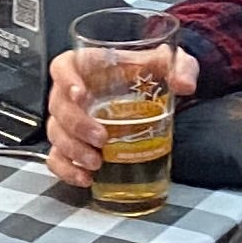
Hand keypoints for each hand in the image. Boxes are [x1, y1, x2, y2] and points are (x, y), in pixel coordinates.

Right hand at [43, 40, 198, 184]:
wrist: (148, 95)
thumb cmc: (148, 73)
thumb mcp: (168, 64)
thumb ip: (179, 66)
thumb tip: (185, 85)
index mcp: (87, 66)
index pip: (63, 66)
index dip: (66, 79)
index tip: (80, 93)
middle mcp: (70, 93)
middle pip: (58, 106)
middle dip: (76, 125)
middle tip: (102, 138)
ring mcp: (68, 121)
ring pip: (56, 134)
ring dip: (72, 150)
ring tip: (96, 163)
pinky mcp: (70, 145)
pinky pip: (56, 158)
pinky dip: (66, 170)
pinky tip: (85, 179)